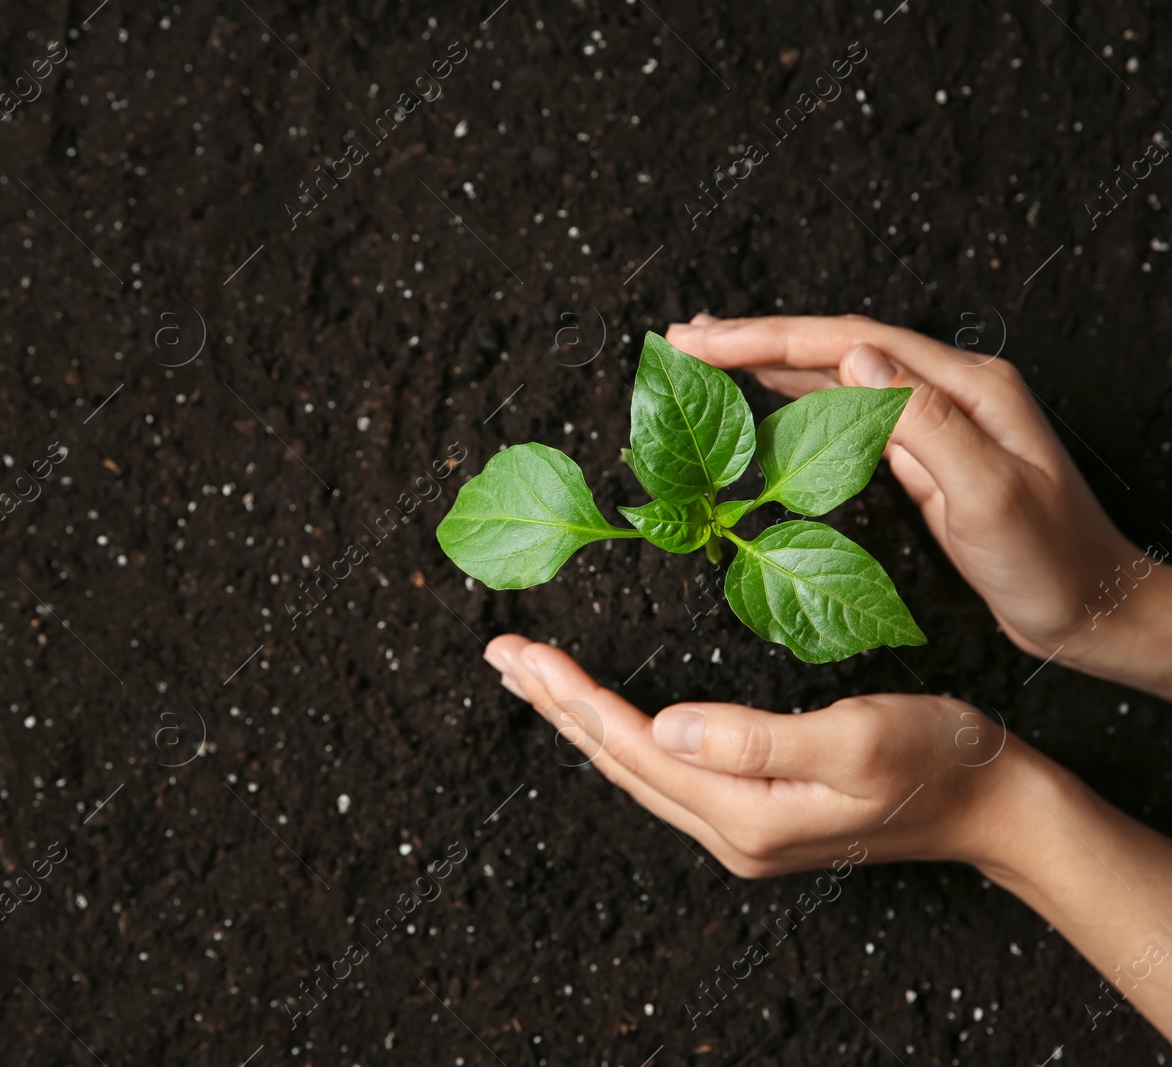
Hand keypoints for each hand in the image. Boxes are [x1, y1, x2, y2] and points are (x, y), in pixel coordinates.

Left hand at [483, 635, 1016, 875]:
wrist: (991, 803)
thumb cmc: (934, 758)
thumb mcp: (853, 739)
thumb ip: (757, 738)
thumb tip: (669, 727)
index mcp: (744, 814)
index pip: (634, 746)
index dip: (573, 695)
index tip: (522, 650)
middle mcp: (729, 829)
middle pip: (619, 760)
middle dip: (555, 704)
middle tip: (500, 654)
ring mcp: (739, 827)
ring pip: (635, 767)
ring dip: (579, 719)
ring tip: (531, 678)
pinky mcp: (753, 812)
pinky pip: (663, 772)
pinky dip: (620, 735)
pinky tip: (602, 716)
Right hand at [664, 314, 1171, 699]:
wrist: (1092, 608)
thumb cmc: (1049, 562)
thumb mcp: (988, 496)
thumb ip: (924, 423)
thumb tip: (855, 359)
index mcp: (965, 387)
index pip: (847, 343)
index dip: (768, 337)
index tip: (704, 339)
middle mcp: (949, 388)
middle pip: (835, 346)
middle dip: (756, 338)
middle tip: (685, 338)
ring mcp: (936, 418)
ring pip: (836, 373)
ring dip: (769, 361)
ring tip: (709, 353)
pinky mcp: (925, 451)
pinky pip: (845, 410)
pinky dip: (796, 395)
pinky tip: (765, 395)